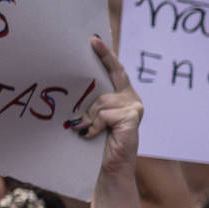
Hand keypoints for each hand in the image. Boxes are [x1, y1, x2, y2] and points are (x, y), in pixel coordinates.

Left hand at [72, 35, 142, 171]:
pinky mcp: (132, 118)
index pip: (115, 70)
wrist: (112, 168)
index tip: (93, 39)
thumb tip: (74, 87)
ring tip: (86, 129)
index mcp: (123, 96)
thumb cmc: (99, 142)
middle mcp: (131, 99)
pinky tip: (92, 135)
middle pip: (106, 82)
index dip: (105, 54)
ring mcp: (134, 107)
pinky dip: (94, 126)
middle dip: (99, 62)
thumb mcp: (93, 117)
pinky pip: (104, 115)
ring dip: (89, 116)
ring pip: (101, 101)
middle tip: (89, 43)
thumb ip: (91, 103)